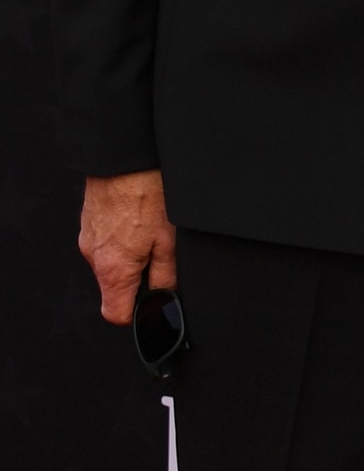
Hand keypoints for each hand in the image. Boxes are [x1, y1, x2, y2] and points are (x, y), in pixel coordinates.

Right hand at [79, 169, 175, 324]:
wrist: (124, 156)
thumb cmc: (146, 190)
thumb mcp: (168, 238)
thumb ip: (165, 275)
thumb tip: (164, 297)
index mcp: (113, 269)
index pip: (116, 314)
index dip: (138, 312)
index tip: (153, 299)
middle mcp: (93, 257)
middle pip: (114, 286)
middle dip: (137, 276)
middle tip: (158, 249)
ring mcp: (87, 237)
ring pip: (110, 262)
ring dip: (129, 253)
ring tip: (148, 225)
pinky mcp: (88, 221)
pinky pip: (104, 241)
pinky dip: (120, 236)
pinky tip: (137, 215)